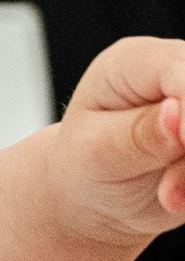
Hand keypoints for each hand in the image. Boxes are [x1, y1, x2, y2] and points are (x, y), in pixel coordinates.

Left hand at [46, 35, 184, 256]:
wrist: (97, 196)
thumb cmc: (86, 164)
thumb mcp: (96, 152)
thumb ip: (138, 134)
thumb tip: (176, 113)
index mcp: (136, 61)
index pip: (181, 71)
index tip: (184, 144)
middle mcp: (179, 71)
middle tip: (169, 194)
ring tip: (168, 198)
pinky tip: (179, 199)